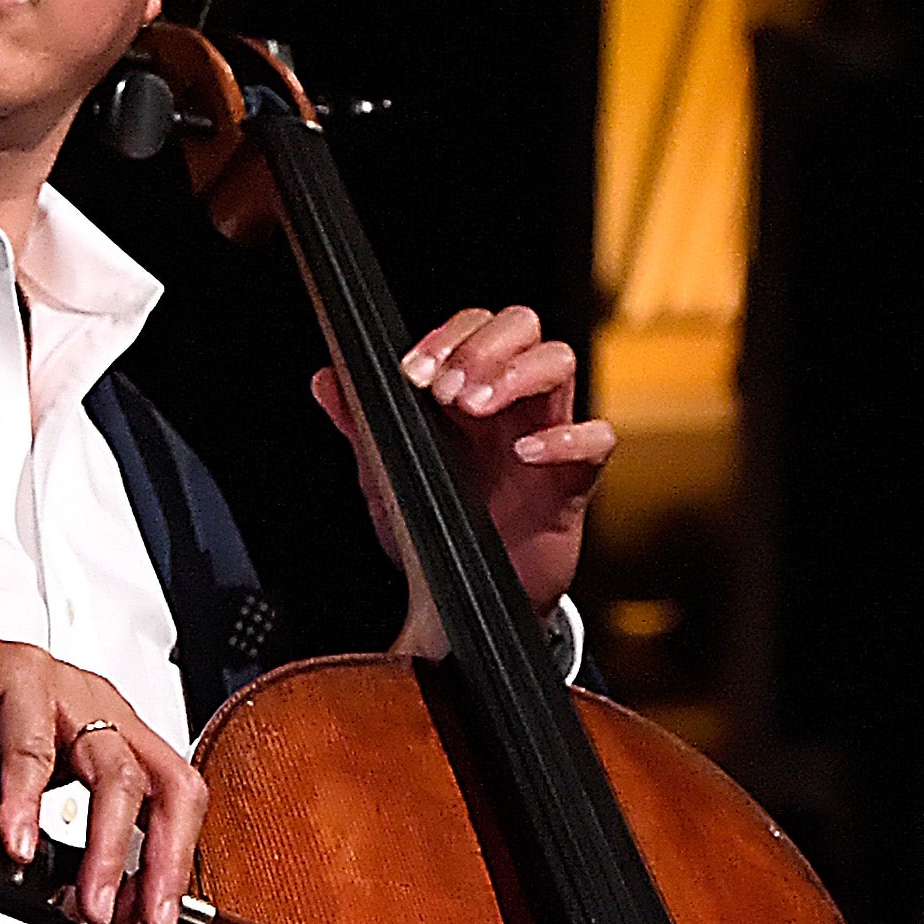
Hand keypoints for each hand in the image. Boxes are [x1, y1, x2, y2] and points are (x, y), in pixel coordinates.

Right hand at [0, 596, 203, 923]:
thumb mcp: (11, 809)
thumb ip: (48, 850)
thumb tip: (78, 906)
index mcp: (111, 738)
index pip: (175, 799)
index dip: (175, 863)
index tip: (157, 920)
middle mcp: (99, 709)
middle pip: (165, 785)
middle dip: (162, 862)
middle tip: (139, 920)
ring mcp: (62, 688)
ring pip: (114, 770)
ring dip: (107, 848)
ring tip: (90, 901)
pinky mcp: (12, 674)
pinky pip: (30, 743)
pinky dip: (27, 802)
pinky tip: (17, 843)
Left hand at [311, 305, 615, 657]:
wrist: (459, 597)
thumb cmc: (431, 524)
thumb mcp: (384, 474)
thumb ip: (359, 424)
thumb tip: (327, 379)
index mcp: (466, 390)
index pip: (473, 326)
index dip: (448, 336)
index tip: (414, 372)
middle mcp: (509, 402)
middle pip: (523, 326)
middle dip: (484, 347)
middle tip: (447, 391)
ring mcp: (544, 433)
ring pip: (560, 362)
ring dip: (517, 373)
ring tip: (476, 408)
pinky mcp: (572, 480)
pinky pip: (596, 439)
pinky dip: (565, 438)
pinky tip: (524, 452)